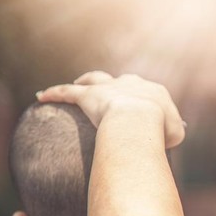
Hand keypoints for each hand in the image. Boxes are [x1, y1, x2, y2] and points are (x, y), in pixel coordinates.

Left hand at [36, 71, 184, 147]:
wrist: (138, 120)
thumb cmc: (159, 130)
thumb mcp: (174, 135)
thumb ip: (172, 132)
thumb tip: (167, 136)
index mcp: (155, 91)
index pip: (149, 94)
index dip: (146, 102)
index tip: (145, 110)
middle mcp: (131, 83)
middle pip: (122, 82)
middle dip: (118, 87)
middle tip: (114, 95)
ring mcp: (108, 87)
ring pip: (94, 79)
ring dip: (86, 81)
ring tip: (79, 84)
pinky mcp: (87, 95)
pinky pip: (67, 92)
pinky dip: (54, 93)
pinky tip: (41, 96)